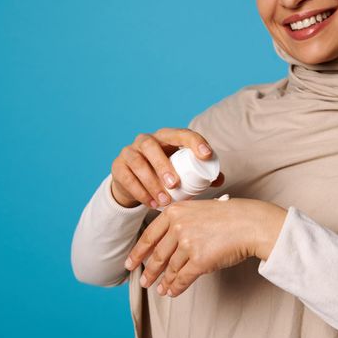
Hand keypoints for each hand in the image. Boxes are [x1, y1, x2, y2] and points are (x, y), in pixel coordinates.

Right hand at [110, 128, 224, 207]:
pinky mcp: (118, 167)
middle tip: (175, 184)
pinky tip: (152, 204)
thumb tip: (219, 179)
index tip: (206, 155)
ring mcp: (129, 152)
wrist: (134, 182)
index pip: (181, 134)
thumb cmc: (164, 173)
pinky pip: (127, 178)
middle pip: (152, 146)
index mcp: (166, 137)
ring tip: (165, 201)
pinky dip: (140, 193)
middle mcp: (146, 140)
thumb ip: (200, 173)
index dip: (194, 142)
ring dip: (152, 183)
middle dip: (164, 165)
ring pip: (138, 163)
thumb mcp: (181, 170)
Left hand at [123, 198, 287, 296]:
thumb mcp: (199, 209)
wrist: (250, 223)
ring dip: (164, 281)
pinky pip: (183, 278)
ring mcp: (188, 244)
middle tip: (143, 280)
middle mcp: (178, 227)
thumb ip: (181, 221)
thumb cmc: (230, 216)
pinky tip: (172, 292)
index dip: (137, 252)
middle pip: (157, 254)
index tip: (130, 262)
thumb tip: (167, 242)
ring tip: (159, 288)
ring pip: (170, 268)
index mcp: (175, 212)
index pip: (149, 235)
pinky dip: (176, 287)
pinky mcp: (199, 260)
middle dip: (148, 270)